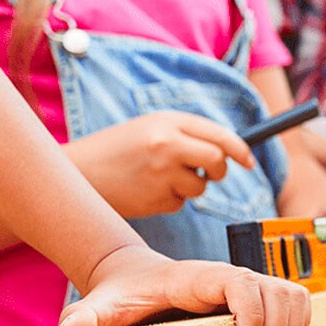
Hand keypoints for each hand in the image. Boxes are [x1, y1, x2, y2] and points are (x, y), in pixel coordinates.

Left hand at [56, 244, 309, 325]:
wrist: (136, 275)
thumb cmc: (123, 291)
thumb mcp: (103, 303)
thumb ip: (87, 315)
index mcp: (202, 276)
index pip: (244, 283)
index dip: (253, 315)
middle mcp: (233, 276)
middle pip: (280, 292)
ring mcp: (250, 284)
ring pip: (295, 297)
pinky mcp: (260, 295)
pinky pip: (298, 304)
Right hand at [66, 111, 254, 218]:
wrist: (76, 172)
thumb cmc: (116, 149)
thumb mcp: (149, 128)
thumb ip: (184, 134)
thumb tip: (226, 150)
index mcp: (167, 121)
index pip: (218, 134)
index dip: (239, 149)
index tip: (249, 161)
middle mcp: (166, 144)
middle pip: (217, 160)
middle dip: (219, 170)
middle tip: (211, 174)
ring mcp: (160, 172)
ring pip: (200, 186)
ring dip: (189, 188)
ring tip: (160, 179)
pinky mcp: (153, 198)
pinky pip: (179, 203)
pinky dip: (169, 200)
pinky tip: (146, 191)